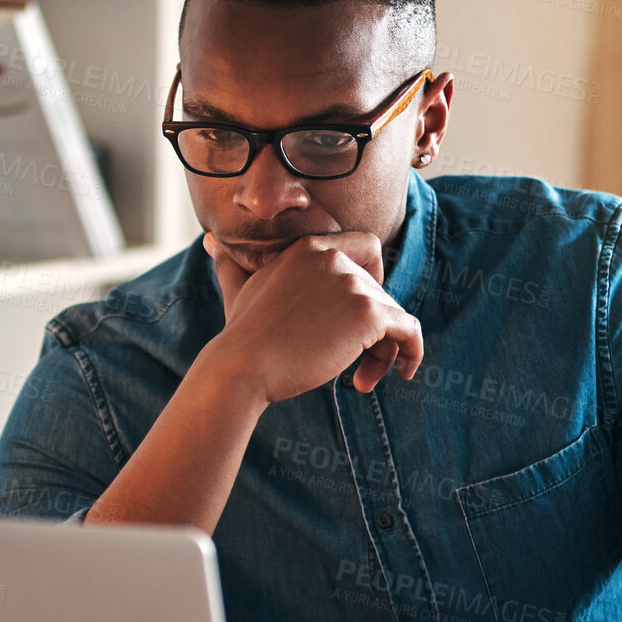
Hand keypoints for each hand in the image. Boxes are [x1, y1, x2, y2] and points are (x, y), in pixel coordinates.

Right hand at [200, 230, 423, 403]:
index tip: (356, 314)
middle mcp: (333, 258)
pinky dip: (412, 352)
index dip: (372, 278)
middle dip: (373, 328)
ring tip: (360, 380)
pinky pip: (409, 331)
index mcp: (308, 246)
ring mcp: (352, 283)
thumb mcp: (238, 291)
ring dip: (383, 349)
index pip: (366, 247)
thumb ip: (230, 265)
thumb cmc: (240, 336)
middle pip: (380, 290)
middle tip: (354, 365)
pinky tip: (404, 373)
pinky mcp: (367, 314)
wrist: (242, 366)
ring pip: (393, 315)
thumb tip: (209, 241)